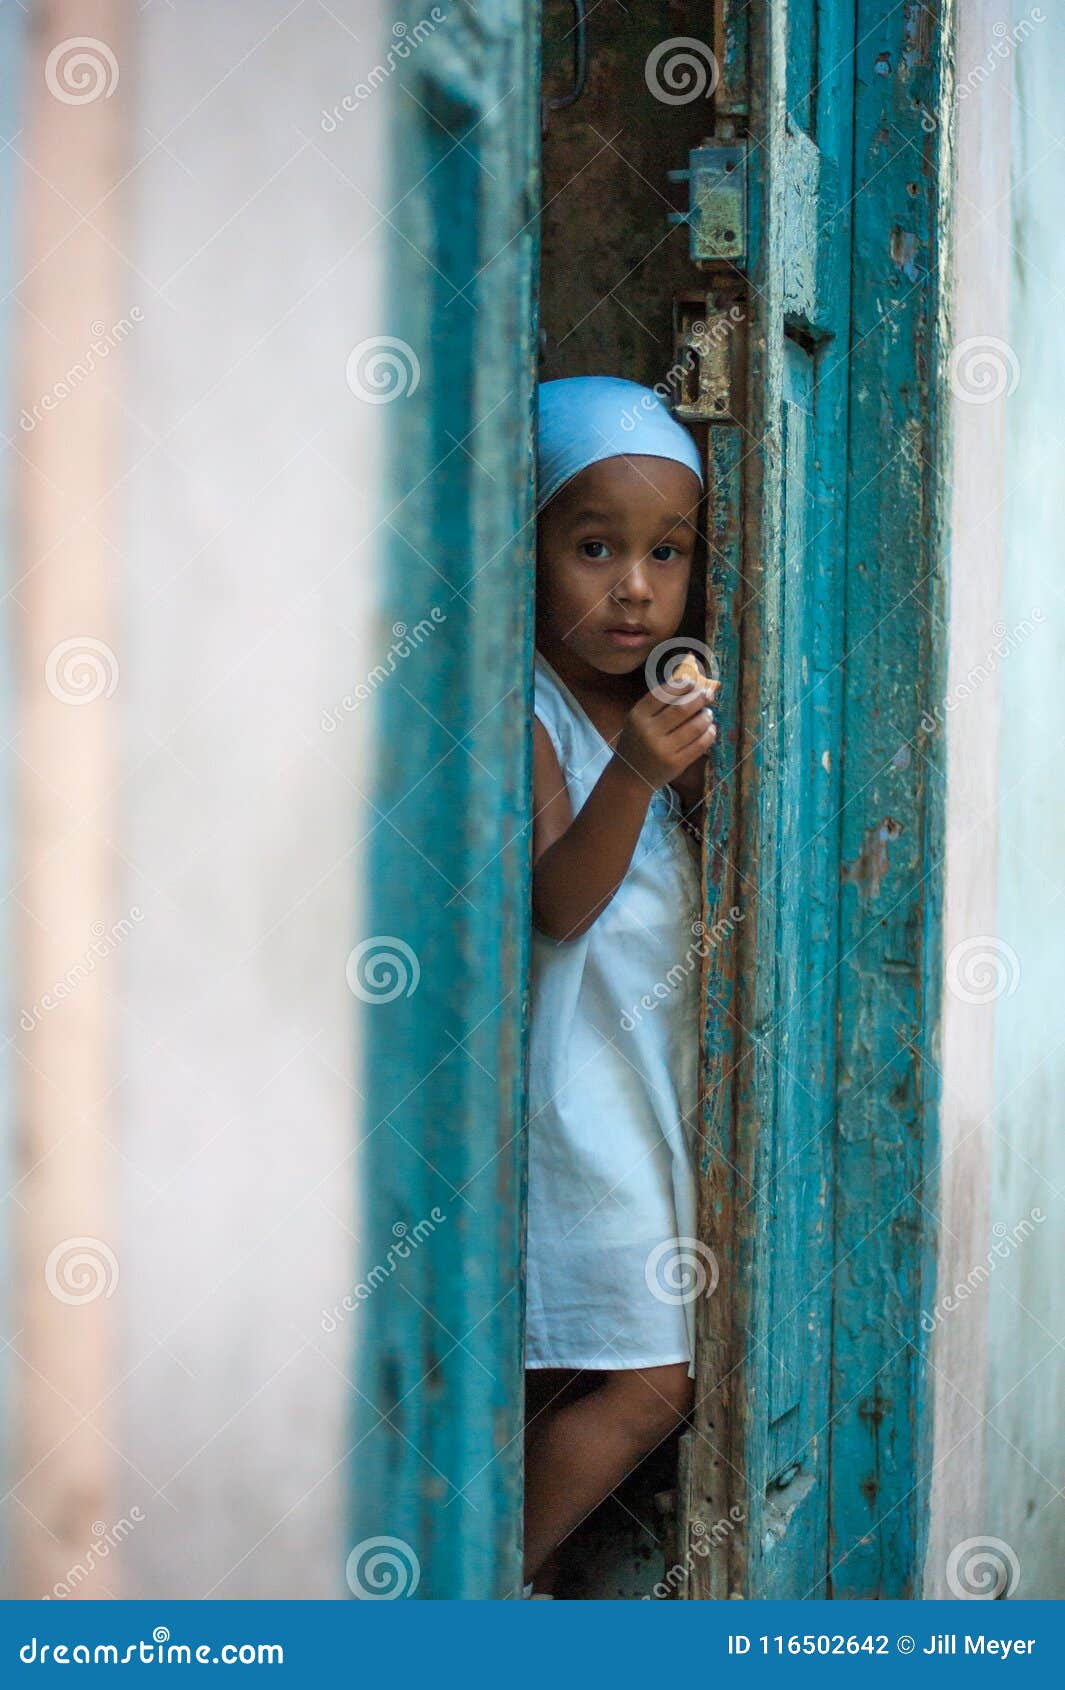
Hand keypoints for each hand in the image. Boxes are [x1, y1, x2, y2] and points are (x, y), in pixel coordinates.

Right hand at [615, 676, 716, 790]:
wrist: (630, 776)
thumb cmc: (637, 742)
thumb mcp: (639, 721)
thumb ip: (658, 704)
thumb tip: (690, 684)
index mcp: (637, 716)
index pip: (664, 694)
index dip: (682, 685)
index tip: (693, 682)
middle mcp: (649, 732)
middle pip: (682, 708)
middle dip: (699, 698)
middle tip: (707, 695)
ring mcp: (662, 749)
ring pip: (694, 727)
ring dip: (706, 716)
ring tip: (707, 714)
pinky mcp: (676, 764)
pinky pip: (699, 745)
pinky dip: (709, 734)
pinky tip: (710, 729)